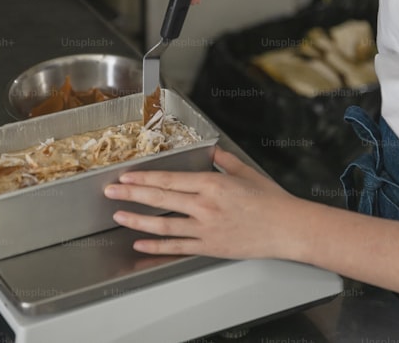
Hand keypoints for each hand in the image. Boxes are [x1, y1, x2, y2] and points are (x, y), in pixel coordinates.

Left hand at [103, 147, 304, 258]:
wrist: (288, 228)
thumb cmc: (271, 201)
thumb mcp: (246, 172)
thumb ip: (224, 160)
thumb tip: (212, 151)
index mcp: (212, 184)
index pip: (169, 179)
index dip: (143, 178)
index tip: (126, 176)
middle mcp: (204, 205)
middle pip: (159, 198)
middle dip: (131, 194)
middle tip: (111, 191)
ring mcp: (205, 228)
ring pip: (162, 224)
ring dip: (137, 221)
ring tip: (119, 216)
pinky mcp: (209, 247)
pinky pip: (177, 246)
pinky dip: (156, 245)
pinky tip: (141, 243)